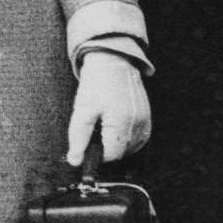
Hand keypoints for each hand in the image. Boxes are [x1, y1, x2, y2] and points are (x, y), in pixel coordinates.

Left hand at [67, 50, 150, 166]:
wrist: (113, 61)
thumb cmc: (96, 84)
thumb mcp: (82, 110)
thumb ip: (78, 138)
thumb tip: (75, 161)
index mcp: (122, 124)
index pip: (111, 155)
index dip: (97, 153)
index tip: (88, 142)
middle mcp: (138, 125)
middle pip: (122, 153)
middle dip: (106, 147)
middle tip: (96, 128)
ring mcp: (145, 121)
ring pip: (131, 147)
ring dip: (117, 143)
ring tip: (105, 124)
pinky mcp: (148, 117)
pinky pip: (139, 138)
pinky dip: (126, 137)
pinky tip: (115, 124)